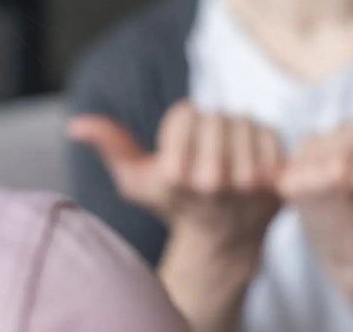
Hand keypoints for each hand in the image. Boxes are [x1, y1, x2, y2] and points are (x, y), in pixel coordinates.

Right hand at [69, 100, 282, 331]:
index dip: (183, 122)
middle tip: (207, 147)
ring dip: (237, 130)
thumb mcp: (136, 180)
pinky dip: (261, 139)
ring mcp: (250, 184)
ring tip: (228, 152)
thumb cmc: (174, 204)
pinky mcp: (277, 183)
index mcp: (175, 177)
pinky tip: (250, 158)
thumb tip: (75, 124)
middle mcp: (213, 182)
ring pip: (245, 122)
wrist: (223, 241)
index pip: (186, 112)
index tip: (182, 144)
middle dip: (210, 126)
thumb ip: (110, 146)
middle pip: (216, 117)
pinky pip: (271, 135)